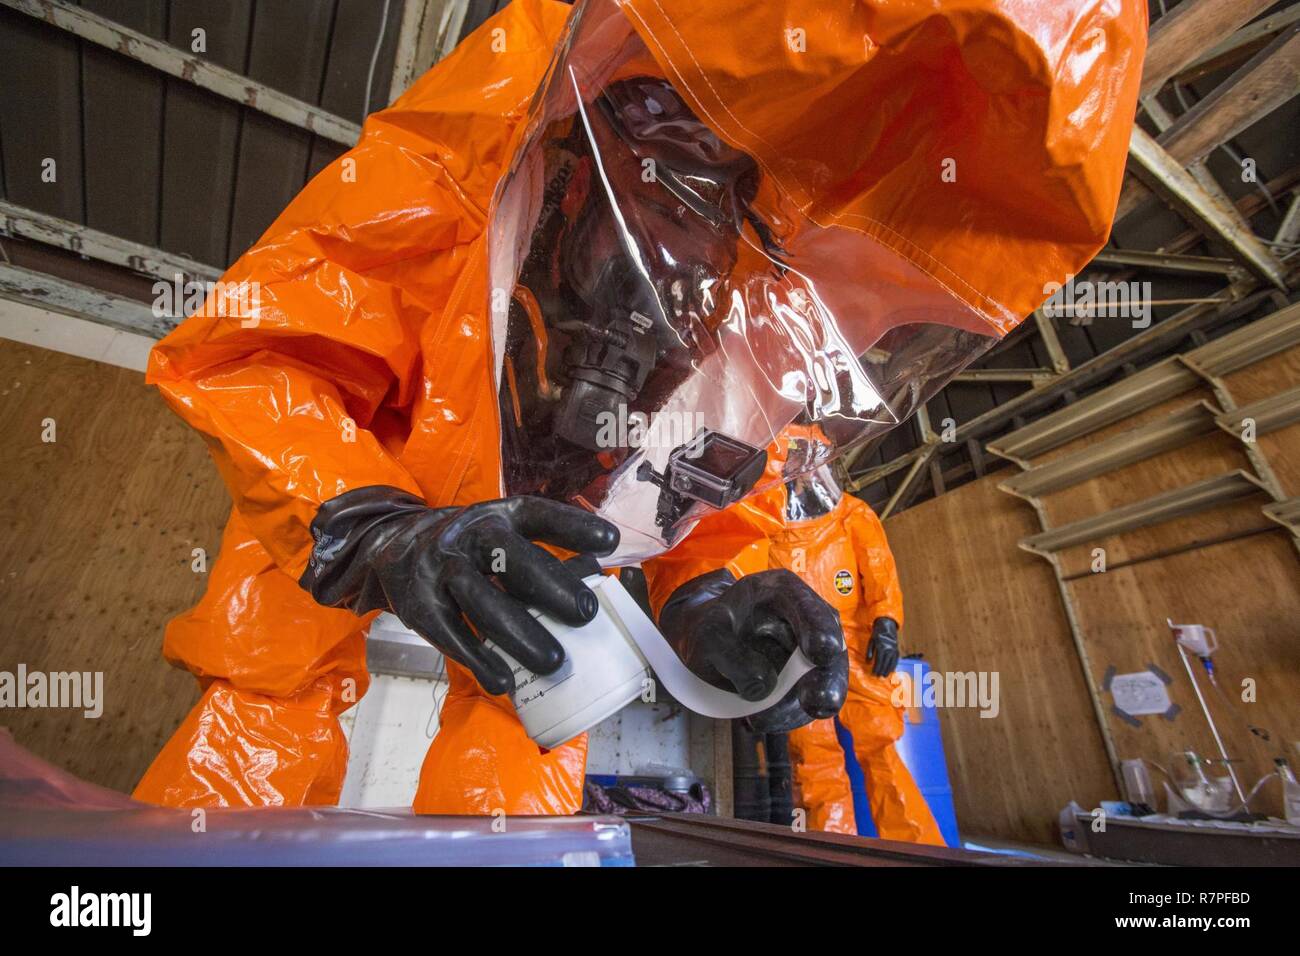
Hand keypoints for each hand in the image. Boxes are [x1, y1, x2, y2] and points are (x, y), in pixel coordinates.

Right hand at [299, 486, 618, 694]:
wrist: (391, 547)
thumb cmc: (468, 549)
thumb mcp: (500, 537)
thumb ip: (540, 556)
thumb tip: (595, 584)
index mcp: (497, 516)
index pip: (537, 514)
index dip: (572, 525)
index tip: (610, 541)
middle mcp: (469, 536)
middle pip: (510, 556)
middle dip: (549, 583)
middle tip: (586, 612)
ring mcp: (440, 569)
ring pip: (481, 599)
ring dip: (518, 631)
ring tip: (553, 662)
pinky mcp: (419, 603)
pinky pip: (449, 632)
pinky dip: (476, 657)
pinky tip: (502, 680)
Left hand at [658, 568, 847, 732]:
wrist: (708, 642)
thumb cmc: (709, 627)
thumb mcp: (707, 635)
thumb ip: (731, 655)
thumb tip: (763, 687)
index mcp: (782, 591)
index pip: (806, 605)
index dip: (818, 628)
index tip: (820, 653)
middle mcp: (804, 619)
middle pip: (830, 649)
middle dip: (827, 680)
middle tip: (816, 704)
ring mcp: (809, 650)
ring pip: (821, 683)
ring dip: (797, 708)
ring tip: (757, 720)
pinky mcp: (805, 679)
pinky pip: (804, 702)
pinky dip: (785, 716)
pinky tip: (757, 721)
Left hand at [866, 617, 899, 676]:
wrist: (887, 625)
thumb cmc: (877, 634)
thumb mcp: (871, 641)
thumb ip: (869, 652)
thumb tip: (868, 662)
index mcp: (882, 647)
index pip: (879, 661)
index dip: (876, 668)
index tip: (874, 673)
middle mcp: (889, 649)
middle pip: (885, 663)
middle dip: (881, 670)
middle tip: (878, 676)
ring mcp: (894, 649)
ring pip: (891, 662)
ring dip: (888, 670)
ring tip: (885, 675)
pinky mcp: (897, 649)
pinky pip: (896, 659)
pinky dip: (894, 665)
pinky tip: (892, 670)